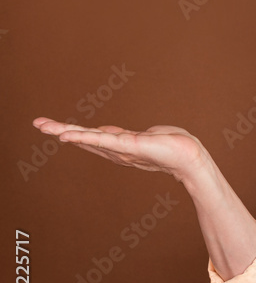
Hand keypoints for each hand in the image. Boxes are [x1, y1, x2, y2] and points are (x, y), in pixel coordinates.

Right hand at [32, 117, 208, 183]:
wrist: (191, 158)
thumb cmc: (174, 147)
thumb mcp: (147, 136)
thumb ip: (127, 135)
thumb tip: (111, 131)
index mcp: (121, 147)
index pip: (95, 138)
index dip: (77, 133)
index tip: (59, 128)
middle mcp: (117, 151)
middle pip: (84, 139)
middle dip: (61, 131)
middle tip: (38, 124)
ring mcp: (120, 149)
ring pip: (87, 138)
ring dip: (64, 131)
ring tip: (43, 126)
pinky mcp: (126, 146)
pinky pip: (100, 140)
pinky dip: (82, 137)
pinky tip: (66, 135)